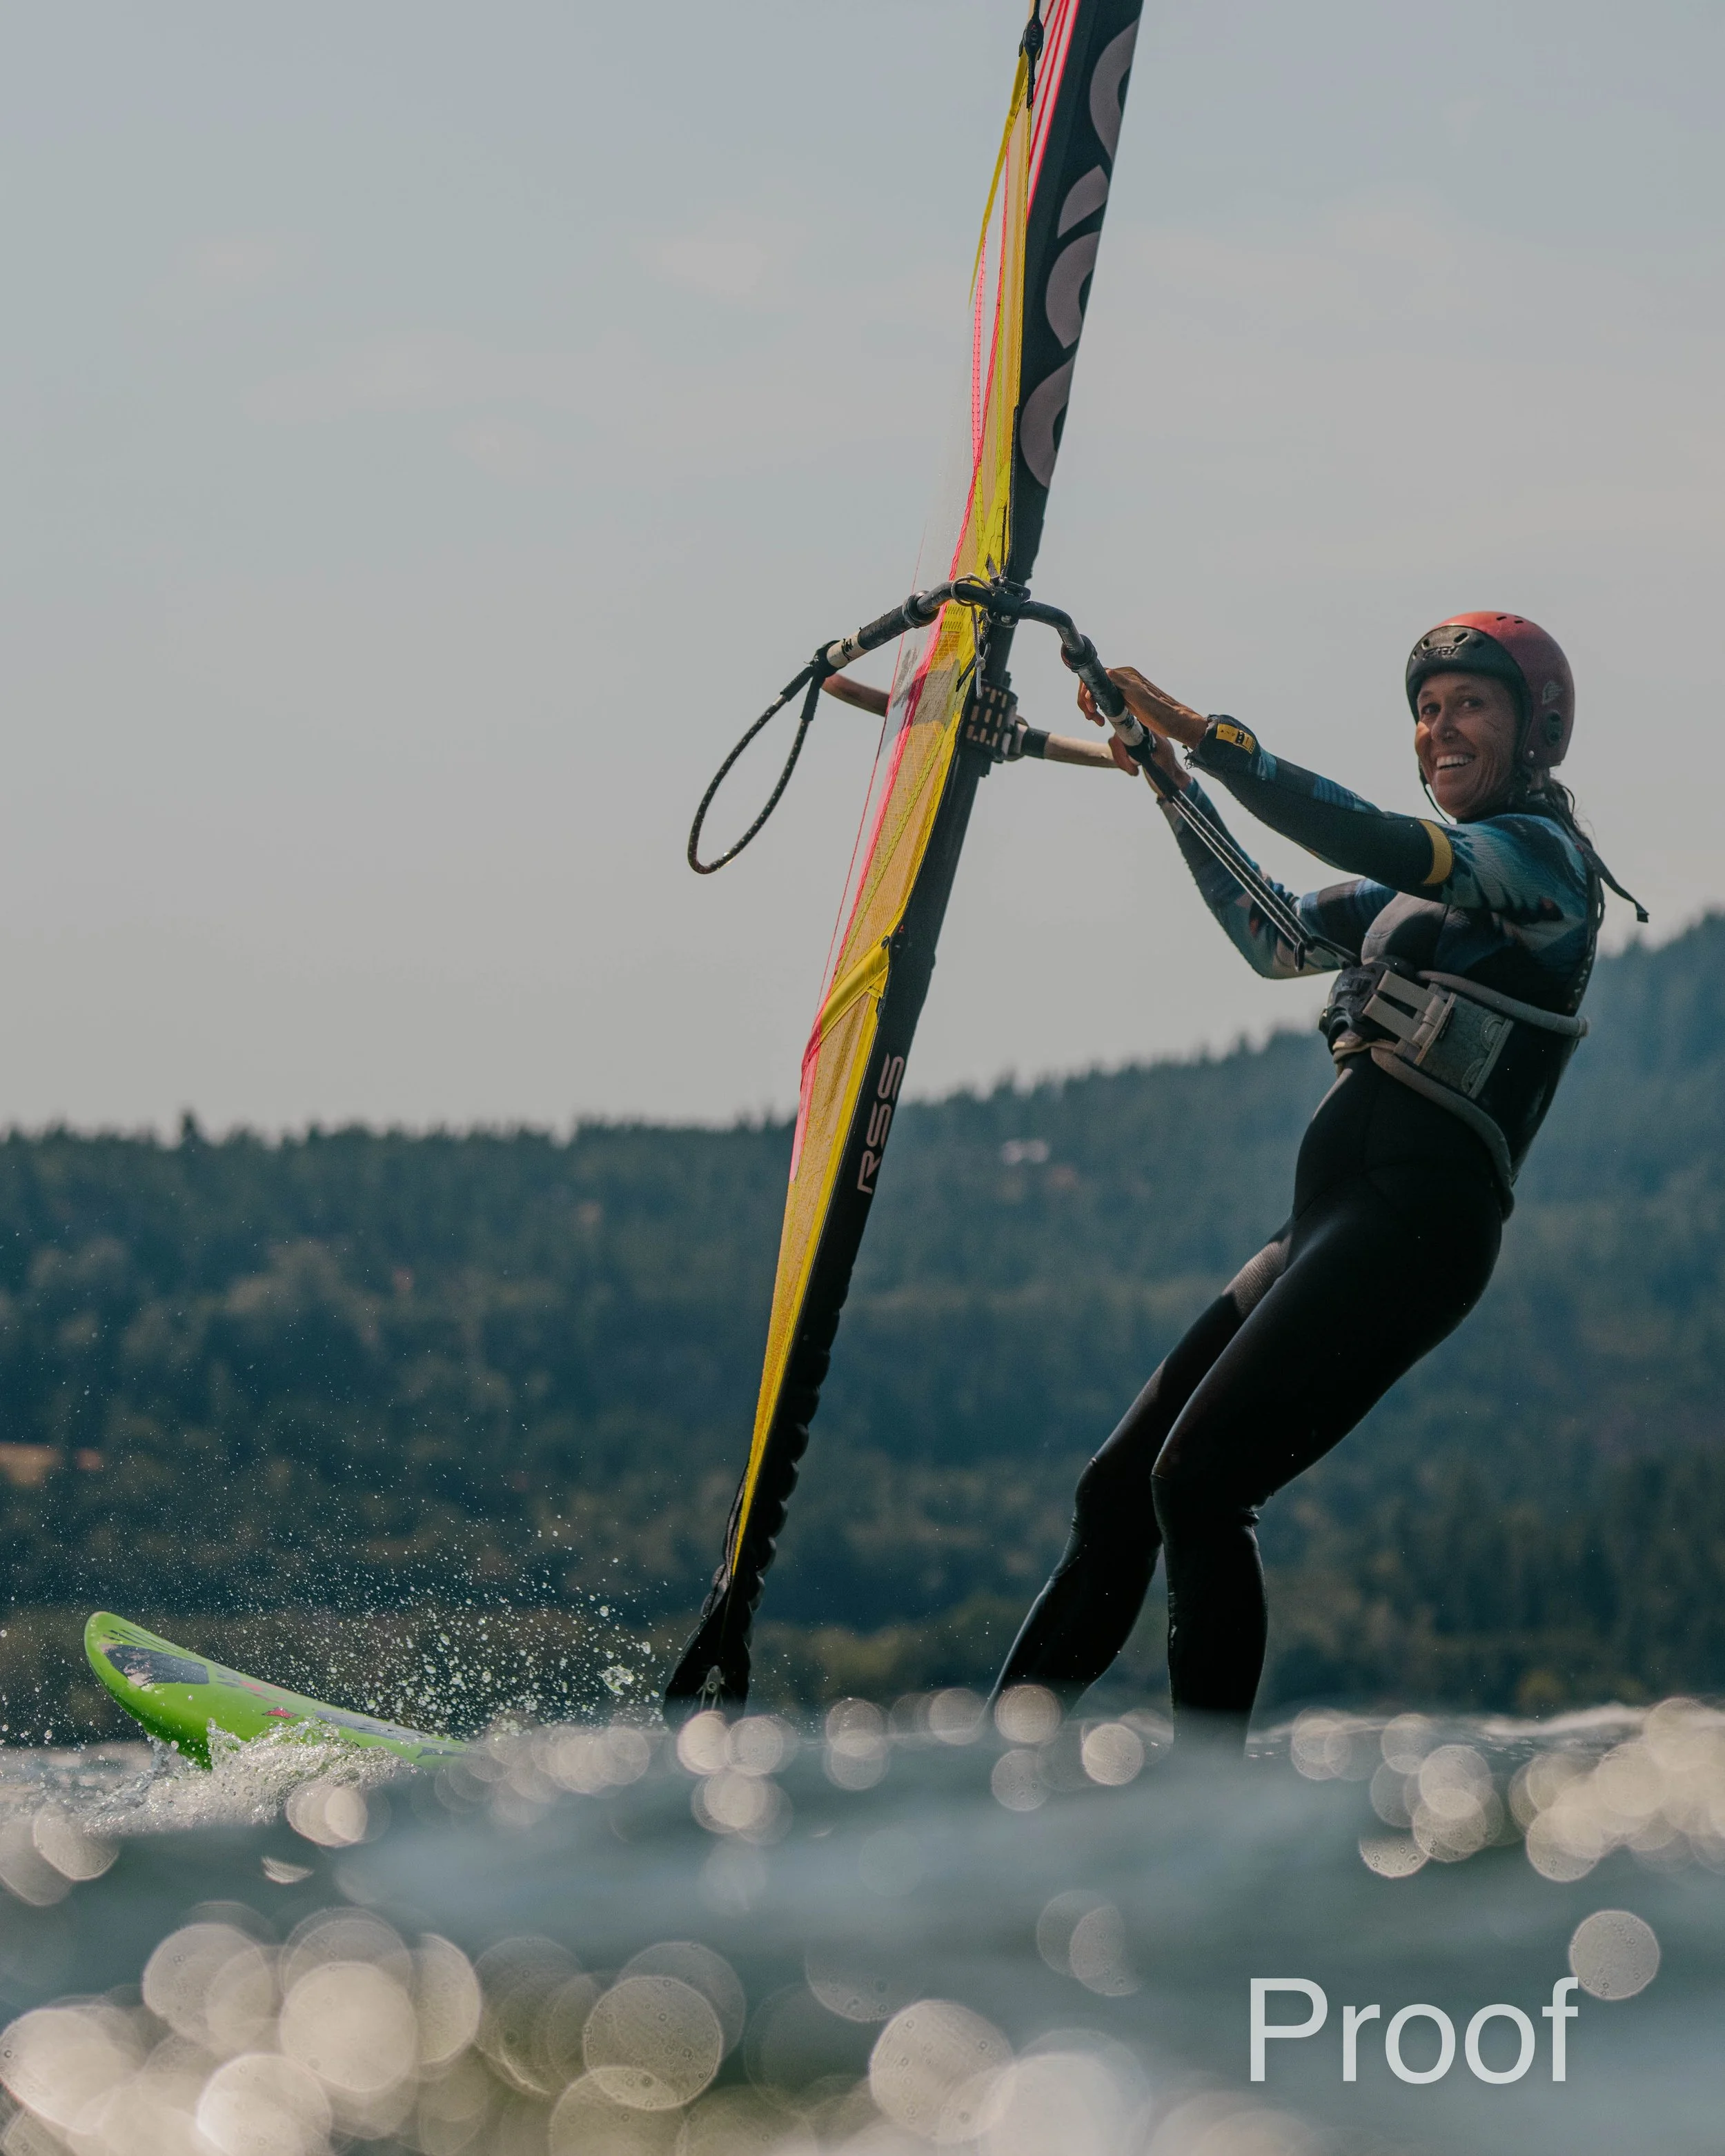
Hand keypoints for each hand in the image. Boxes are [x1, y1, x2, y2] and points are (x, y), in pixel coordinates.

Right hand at [1076, 668, 1198, 786]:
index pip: (1097, 676)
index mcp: (1126, 674)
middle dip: (1086, 701)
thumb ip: (1123, 683)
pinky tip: (1101, 720)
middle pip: (1094, 685)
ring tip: (1096, 721)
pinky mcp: (1124, 701)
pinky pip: (1104, 701)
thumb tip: (1107, 672)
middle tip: (1091, 717)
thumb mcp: (1139, 696)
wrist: (1174, 723)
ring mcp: (1123, 690)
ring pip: (1097, 694)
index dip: (1088, 691)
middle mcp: (1123, 679)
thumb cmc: (1160, 711)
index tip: (1090, 708)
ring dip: (1090, 707)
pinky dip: (1098, 710)